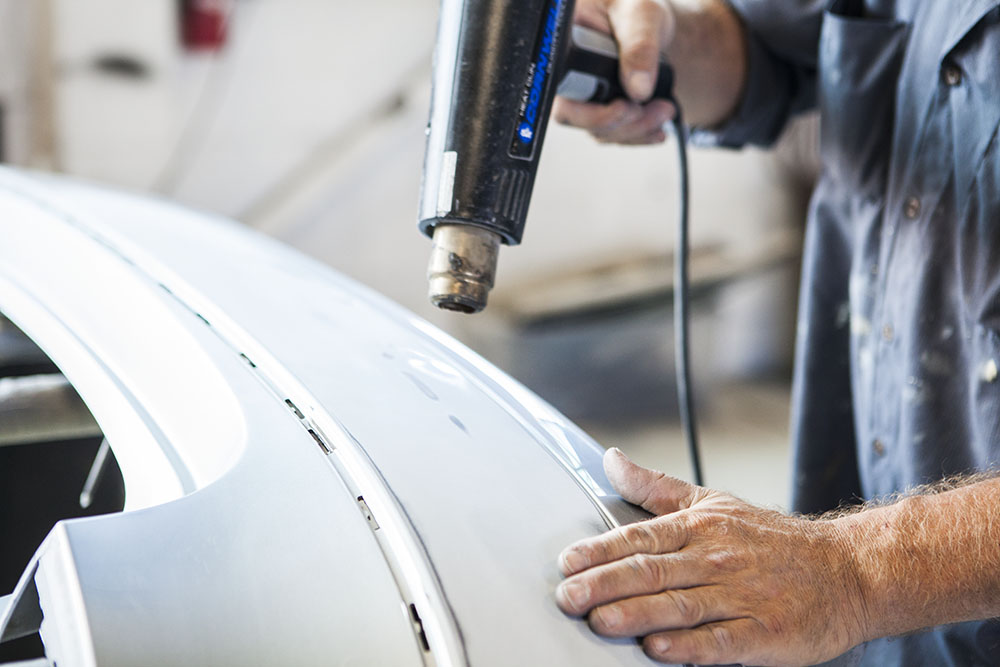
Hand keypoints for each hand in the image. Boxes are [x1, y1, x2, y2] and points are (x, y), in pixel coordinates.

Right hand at [552, 0, 676, 144]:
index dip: (589, 108)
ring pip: (595, 129)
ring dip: (633, 130)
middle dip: (617, 123)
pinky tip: (656, 126)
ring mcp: (579, 92)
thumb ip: (640, 46)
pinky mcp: (597, 107)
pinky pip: (610, 132)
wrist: (649, 20)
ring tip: (664, 110)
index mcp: (563, 42)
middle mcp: (565, 70)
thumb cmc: (636, 5)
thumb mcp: (641, 13)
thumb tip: (638, 89)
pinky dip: (636, 134)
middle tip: (649, 111)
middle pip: (575, 116)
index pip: (561, 87)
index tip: (623, 107)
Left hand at [555, 449, 869, 665]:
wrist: (849, 570)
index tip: (568, 562)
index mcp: (701, 528)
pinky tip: (658, 649)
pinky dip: (689, 646)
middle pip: (652, 571)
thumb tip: (611, 461)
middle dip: (605, 584)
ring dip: (636, 613)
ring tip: (600, 621)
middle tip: (567, 596)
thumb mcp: (713, 502)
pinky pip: (721, 641)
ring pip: (679, 605)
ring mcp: (740, 597)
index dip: (601, 550)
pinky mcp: (764, 633)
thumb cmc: (773, 540)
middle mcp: (716, 559)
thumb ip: (655, 487)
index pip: (641, 537)